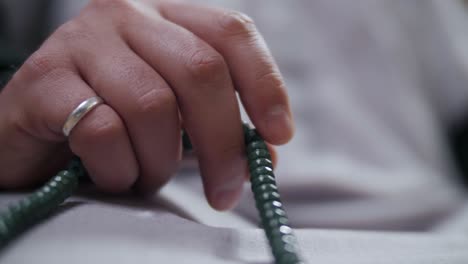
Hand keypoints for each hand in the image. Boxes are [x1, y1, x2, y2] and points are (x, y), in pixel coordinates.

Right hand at [0, 0, 293, 209]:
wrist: (37, 132)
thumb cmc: (115, 123)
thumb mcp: (177, 116)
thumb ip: (220, 126)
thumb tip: (267, 154)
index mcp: (166, 16)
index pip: (232, 33)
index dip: (265, 85)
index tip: (279, 136)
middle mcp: (125, 15)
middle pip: (200, 71)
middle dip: (223, 143)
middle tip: (225, 191)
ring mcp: (81, 41)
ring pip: (153, 106)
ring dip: (160, 161)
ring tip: (147, 175)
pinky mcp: (42, 80)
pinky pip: (103, 130)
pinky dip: (119, 169)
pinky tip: (112, 173)